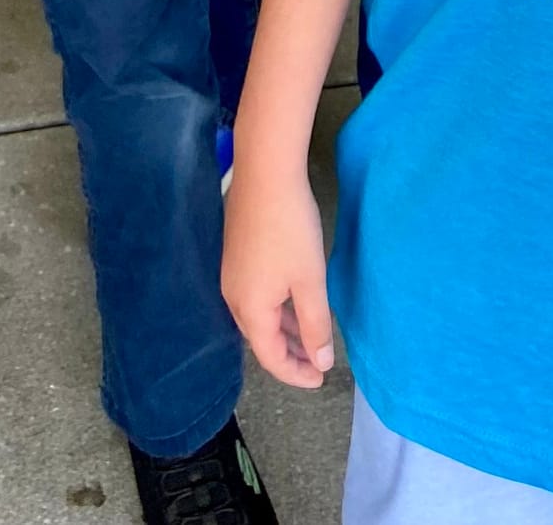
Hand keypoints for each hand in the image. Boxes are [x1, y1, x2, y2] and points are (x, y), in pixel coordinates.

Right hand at [222, 162, 334, 389]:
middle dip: (289, 354)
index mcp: (249, 310)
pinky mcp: (235, 254)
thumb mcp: (310, 281)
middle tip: (317, 363)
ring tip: (310, 337)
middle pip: (261, 339)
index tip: (321, 379)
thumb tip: (320, 362)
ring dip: (283, 330)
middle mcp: (233, 297)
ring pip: (258, 317)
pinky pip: (255, 296)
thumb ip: (315, 326)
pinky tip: (294, 300)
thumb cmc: (291, 229)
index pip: (271, 357)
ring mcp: (231, 274)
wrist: (266, 173)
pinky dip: (276, 308)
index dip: (296, 373)